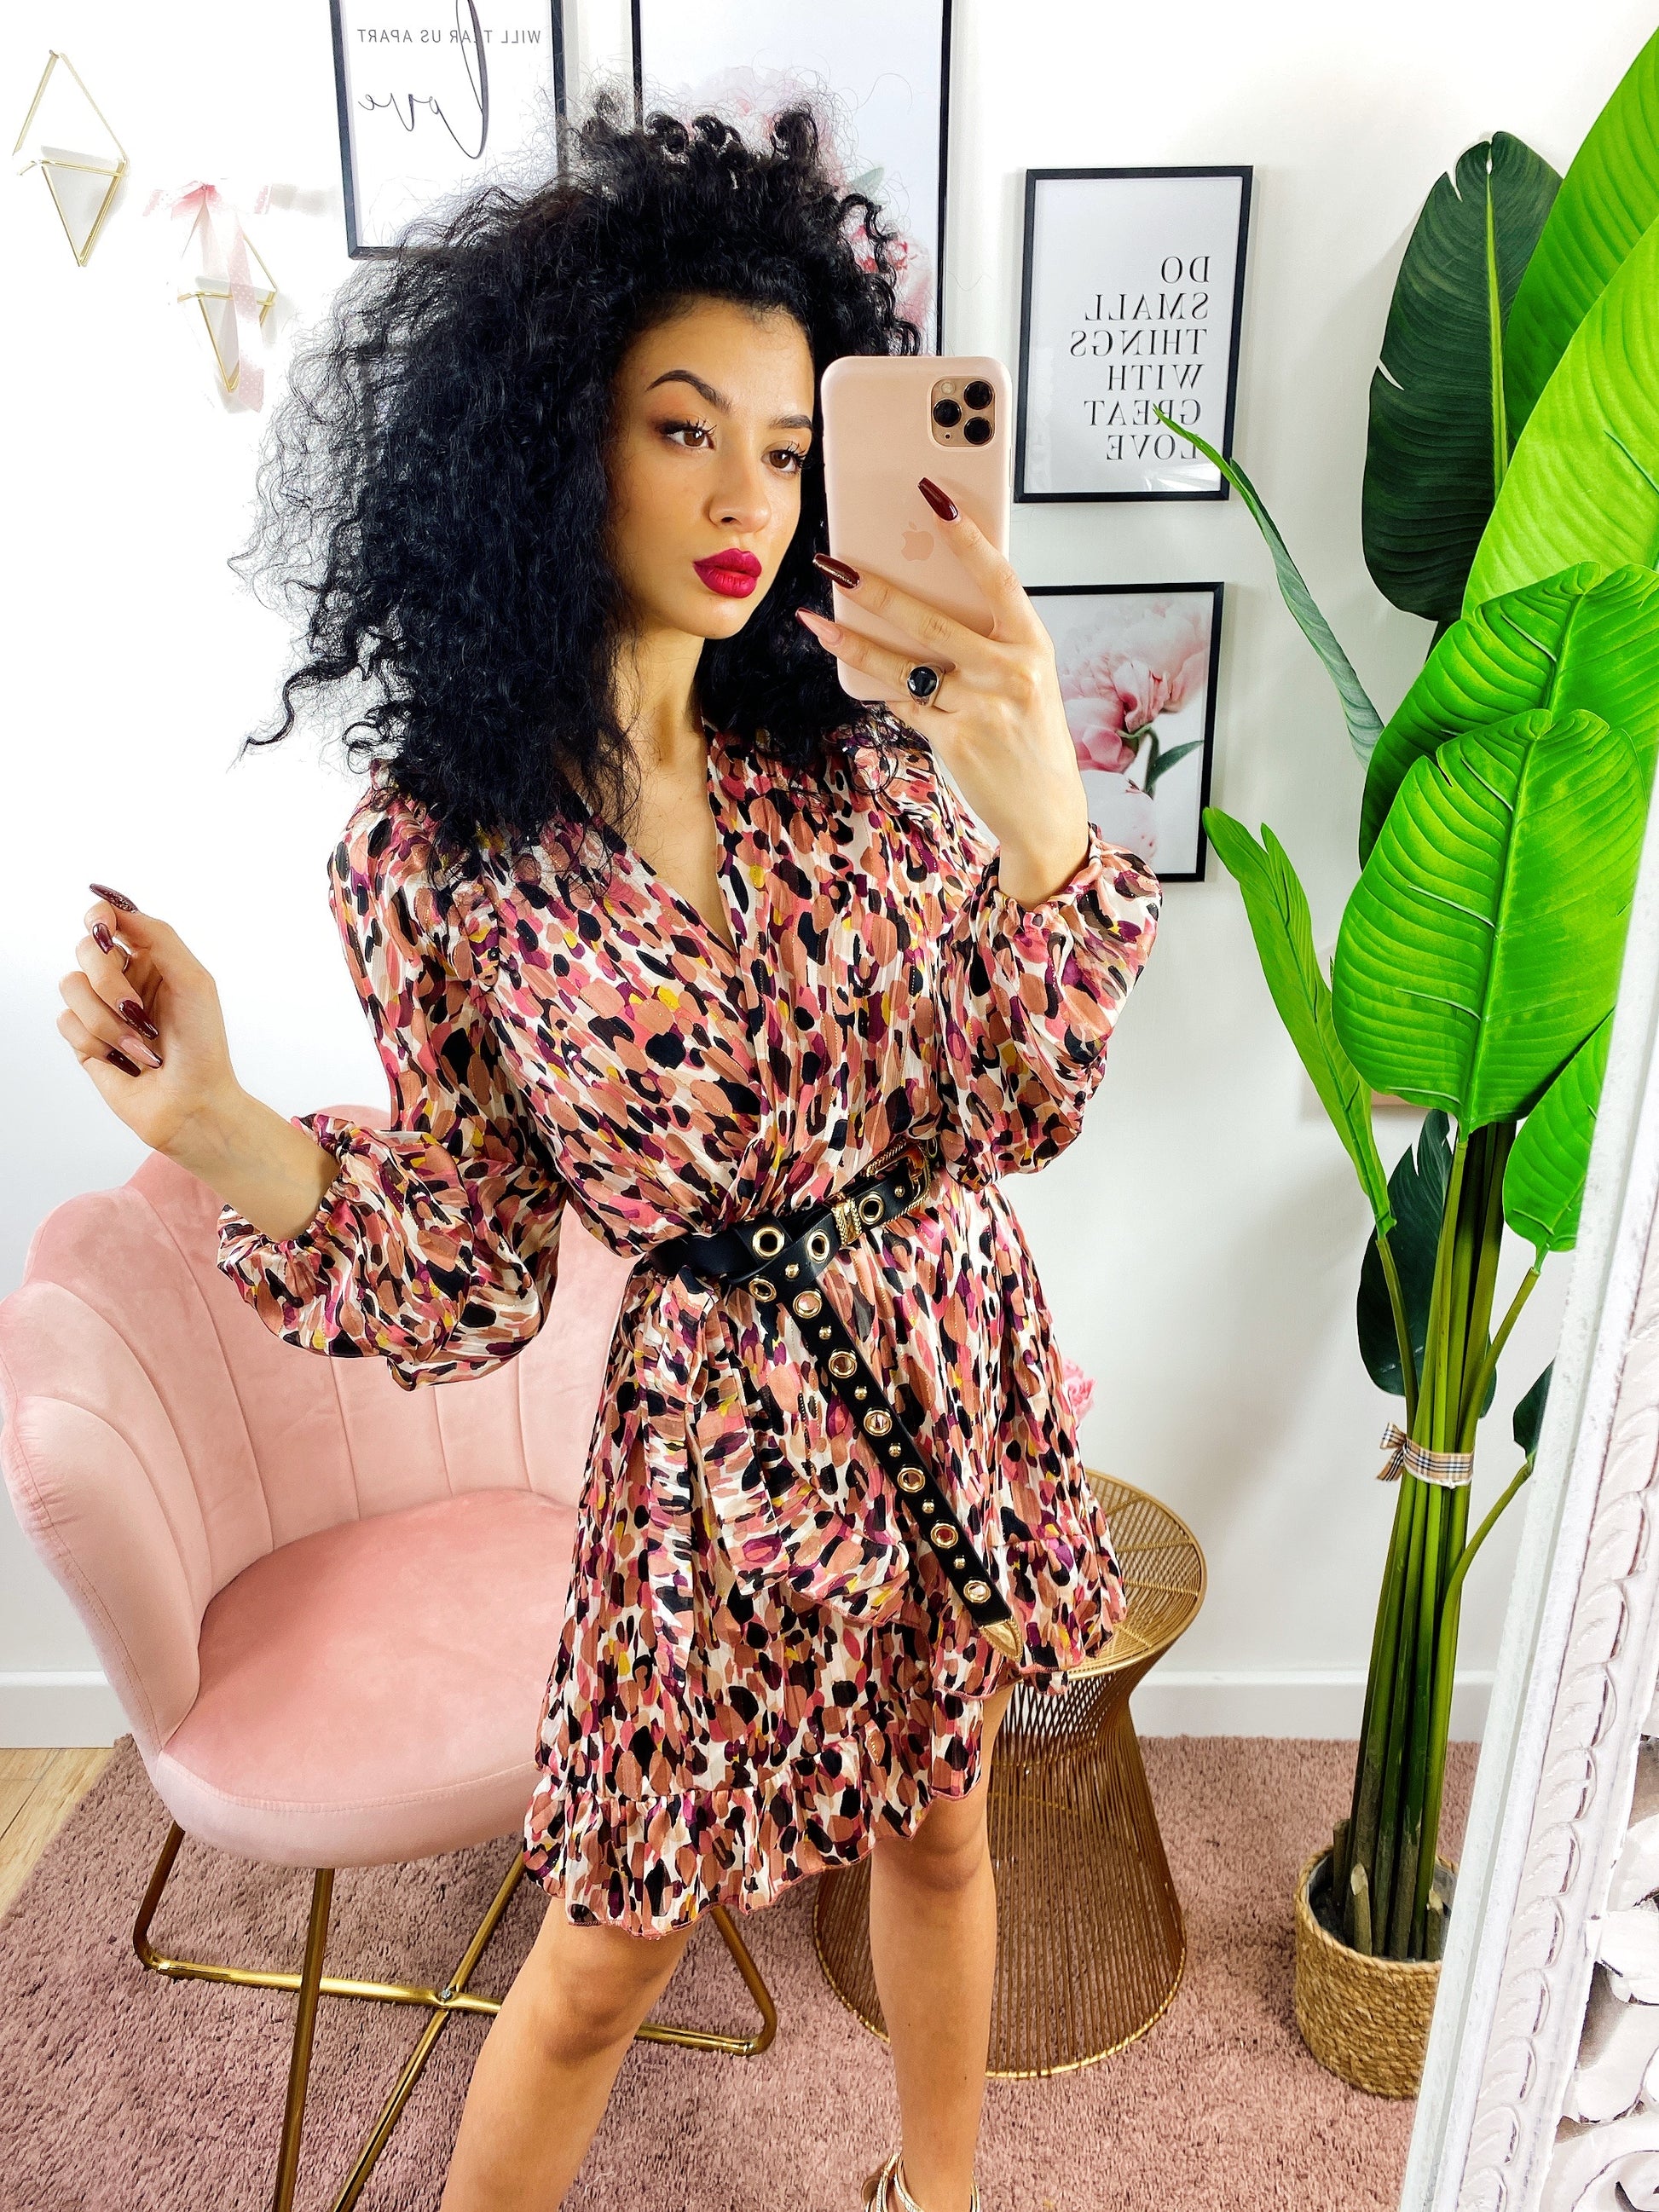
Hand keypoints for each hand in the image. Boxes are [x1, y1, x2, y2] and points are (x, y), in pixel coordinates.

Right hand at [59, 885, 243, 1161]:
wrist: (191, 1103)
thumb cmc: (202, 1045)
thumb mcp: (194, 981)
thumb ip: (158, 936)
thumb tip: (115, 906)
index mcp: (152, 959)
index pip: (110, 918)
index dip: (101, 918)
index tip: (107, 930)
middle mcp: (123, 978)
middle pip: (86, 948)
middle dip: (109, 981)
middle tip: (136, 1010)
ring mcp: (100, 1008)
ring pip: (70, 985)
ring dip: (106, 1020)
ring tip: (139, 1045)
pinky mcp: (84, 1039)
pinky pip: (66, 1021)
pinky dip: (95, 1040)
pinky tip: (122, 1059)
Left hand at [795, 480, 1091, 902]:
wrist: (1046, 812)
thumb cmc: (1033, 738)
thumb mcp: (1026, 679)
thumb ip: (988, 641)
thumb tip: (926, 602)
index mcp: (1032, 644)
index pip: (996, 577)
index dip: (965, 535)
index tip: (933, 498)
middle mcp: (1009, 672)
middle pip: (930, 619)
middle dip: (876, 589)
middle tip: (836, 563)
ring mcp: (980, 707)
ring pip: (903, 665)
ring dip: (853, 640)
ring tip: (817, 620)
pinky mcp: (954, 740)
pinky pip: (903, 704)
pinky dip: (880, 688)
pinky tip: (855, 668)